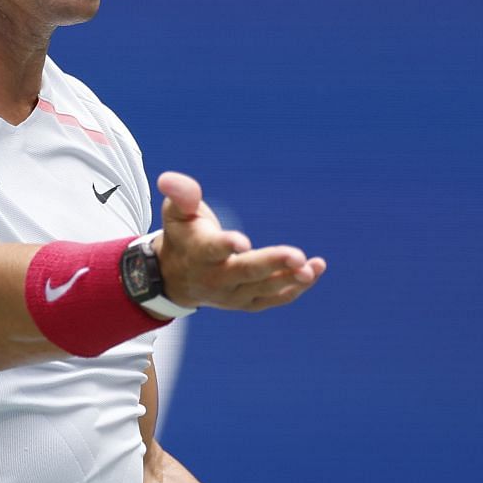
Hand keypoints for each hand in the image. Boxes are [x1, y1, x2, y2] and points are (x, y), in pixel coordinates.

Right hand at [154, 171, 325, 310]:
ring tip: (313, 267)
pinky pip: (272, 299)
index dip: (226, 245)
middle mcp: (215, 278)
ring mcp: (232, 294)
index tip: (243, 241)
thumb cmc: (183, 236)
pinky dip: (294, 289)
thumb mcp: (176, 213)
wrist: (176, 278)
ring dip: (290, 278)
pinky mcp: (247, 302)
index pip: (212, 250)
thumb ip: (180, 195)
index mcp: (198, 253)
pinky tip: (313, 273)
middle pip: (246, 272)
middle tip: (298, 256)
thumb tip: (168, 180)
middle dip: (272, 264)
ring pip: (263, 288)